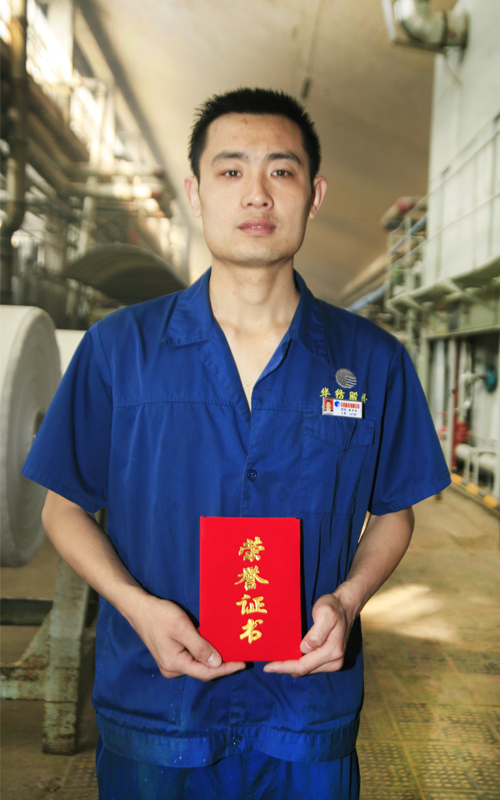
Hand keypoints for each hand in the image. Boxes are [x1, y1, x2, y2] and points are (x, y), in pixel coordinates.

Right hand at [129, 593, 245, 680]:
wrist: (140, 609)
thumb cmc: (160, 615)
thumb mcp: (182, 628)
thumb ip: (199, 647)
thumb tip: (216, 663)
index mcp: (174, 664)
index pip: (205, 672)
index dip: (226, 669)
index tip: (243, 663)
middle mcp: (172, 669)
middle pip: (202, 671)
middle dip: (221, 665)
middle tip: (240, 656)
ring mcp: (170, 665)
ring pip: (197, 666)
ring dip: (213, 660)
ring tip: (230, 651)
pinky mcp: (170, 657)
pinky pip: (191, 660)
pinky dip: (204, 655)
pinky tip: (214, 648)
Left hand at [263, 592, 354, 676]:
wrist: (346, 605)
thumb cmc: (334, 607)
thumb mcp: (325, 614)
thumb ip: (316, 634)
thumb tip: (304, 649)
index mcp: (332, 652)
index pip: (303, 666)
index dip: (285, 667)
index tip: (268, 667)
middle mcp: (334, 661)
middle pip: (304, 670)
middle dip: (286, 668)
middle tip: (268, 665)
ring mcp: (333, 661)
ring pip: (307, 669)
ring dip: (292, 666)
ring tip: (276, 661)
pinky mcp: (330, 658)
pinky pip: (311, 664)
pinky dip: (299, 662)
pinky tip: (289, 656)